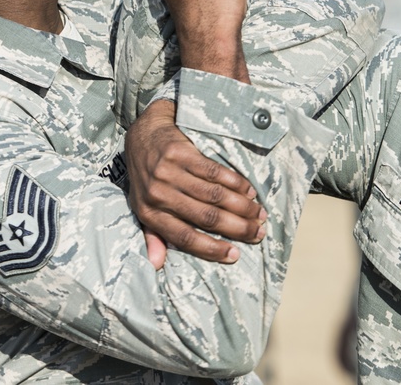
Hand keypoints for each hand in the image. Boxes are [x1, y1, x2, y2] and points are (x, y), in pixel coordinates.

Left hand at [125, 100, 266, 268]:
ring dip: (242, 206)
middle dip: (237, 228)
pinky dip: (235, 183)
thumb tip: (156, 266)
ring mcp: (170, 172)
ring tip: (259, 213)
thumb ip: (152, 235)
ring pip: (214, 195)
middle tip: (258, 232)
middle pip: (206, 217)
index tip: (235, 255)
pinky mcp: (181, 153)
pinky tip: (249, 191)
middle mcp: (158, 194)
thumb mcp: (142, 206)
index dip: (212, 249)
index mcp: (149, 213)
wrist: (143, 134)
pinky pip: (215, 172)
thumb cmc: (146, 177)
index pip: (184, 237)